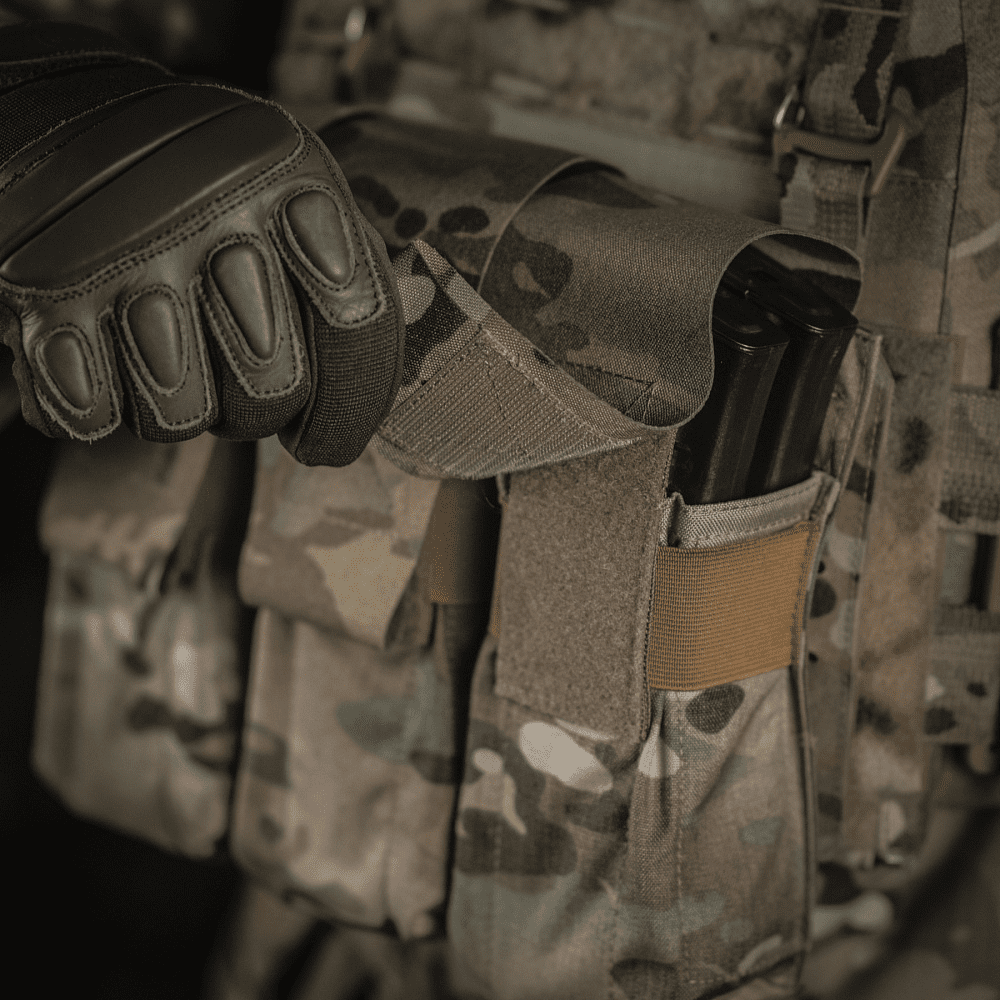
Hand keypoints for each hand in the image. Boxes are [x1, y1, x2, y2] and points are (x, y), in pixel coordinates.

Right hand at [0, 23, 403, 465]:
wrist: (63, 124)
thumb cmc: (202, 193)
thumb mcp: (293, 199)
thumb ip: (345, 281)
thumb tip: (360, 398)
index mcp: (296, 185)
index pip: (359, 327)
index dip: (350, 408)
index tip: (322, 441)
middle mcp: (214, 212)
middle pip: (271, 393)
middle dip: (253, 408)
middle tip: (230, 370)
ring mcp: (124, 252)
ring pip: (180, 418)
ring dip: (172, 403)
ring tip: (159, 346)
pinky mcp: (42, 292)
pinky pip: (92, 414)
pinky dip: (93, 400)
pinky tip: (98, 349)